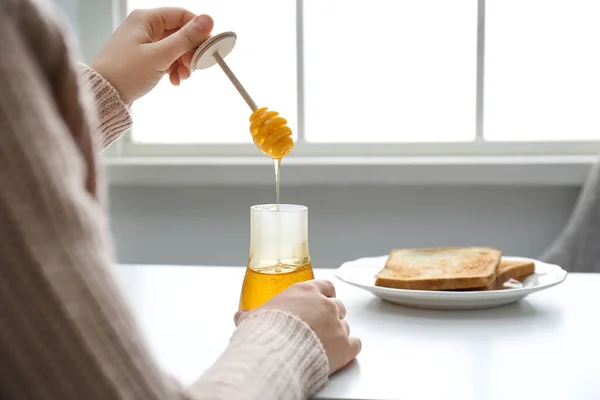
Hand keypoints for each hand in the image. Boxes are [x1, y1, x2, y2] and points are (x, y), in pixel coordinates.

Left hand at [92, 8, 213, 104]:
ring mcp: (143, 42)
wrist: (103, 95)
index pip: (182, 15)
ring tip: (182, 77)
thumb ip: (185, 38)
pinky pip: (166, 58)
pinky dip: (173, 68)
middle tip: (194, 67)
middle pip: (180, 32)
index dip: (198, 31)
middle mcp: (144, 26)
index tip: (208, 47)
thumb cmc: (125, 73)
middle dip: (190, 51)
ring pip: (174, 47)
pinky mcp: (143, 56)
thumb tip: (207, 20)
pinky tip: (174, 80)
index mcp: (146, 19)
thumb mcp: (160, 56)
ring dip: (183, 62)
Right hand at [234, 280, 360, 373]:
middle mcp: (325, 304)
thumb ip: (250, 315)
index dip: (324, 295)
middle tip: (319, 326)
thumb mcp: (253, 318)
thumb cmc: (265, 332)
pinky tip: (341, 352)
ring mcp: (337, 324)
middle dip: (331, 315)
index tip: (320, 301)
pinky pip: (355, 344)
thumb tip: (241, 317)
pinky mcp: (345, 346)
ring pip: (346, 325)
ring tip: (323, 343)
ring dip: (338, 333)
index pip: (326, 286)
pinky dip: (349, 348)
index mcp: (306, 292)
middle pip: (338, 306)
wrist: (275, 353)